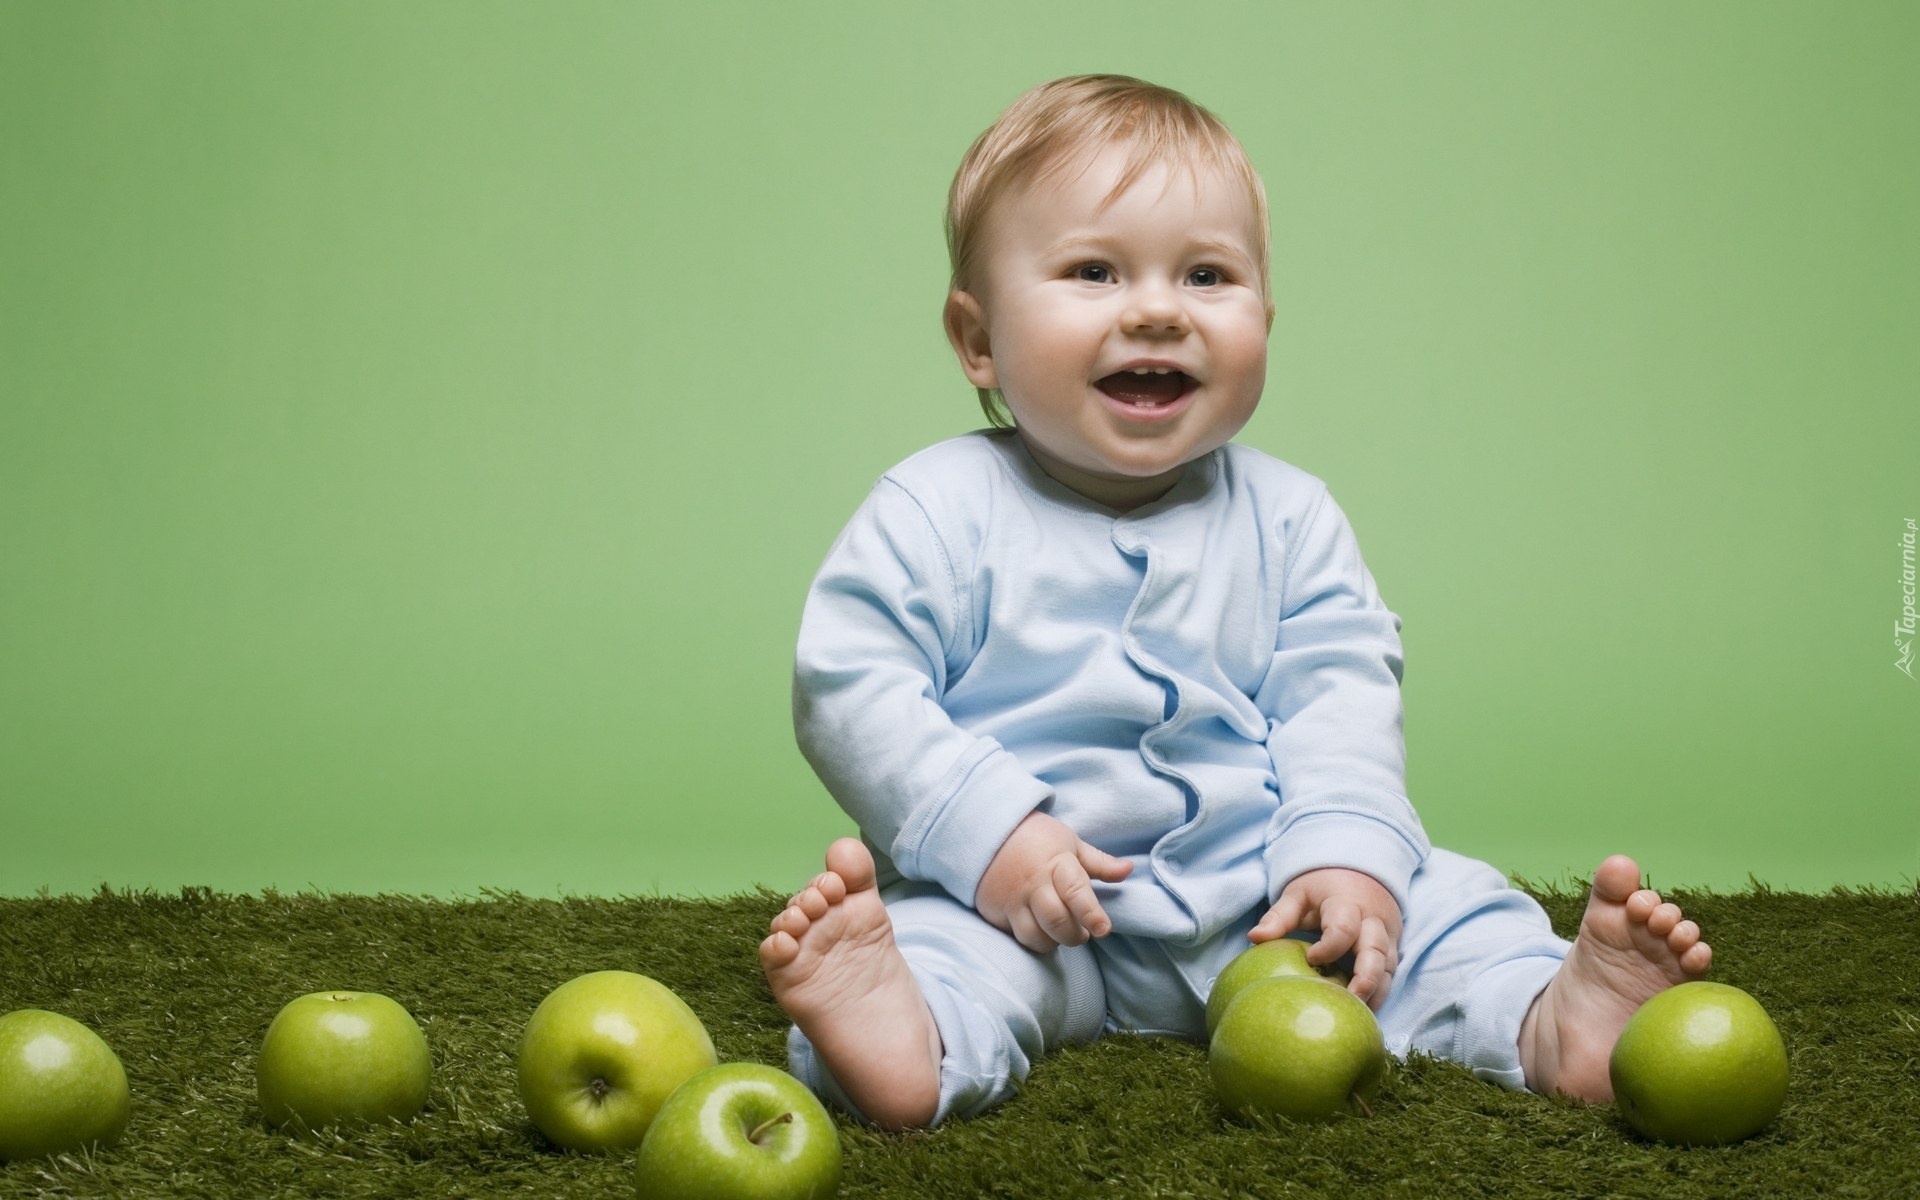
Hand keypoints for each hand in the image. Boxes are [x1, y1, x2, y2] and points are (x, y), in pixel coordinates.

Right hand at [975, 811, 1132, 953]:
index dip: (1092, 915)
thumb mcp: (1070, 843)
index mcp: (1056, 863)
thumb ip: (1099, 863)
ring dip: (1054, 941)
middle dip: (1075, 936)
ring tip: (1060, 932)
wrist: (987, 831)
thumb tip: (1128, 870)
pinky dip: (1033, 940)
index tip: (1104, 929)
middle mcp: (1033, 884)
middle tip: (1083, 933)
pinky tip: (1040, 930)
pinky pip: (1017, 937)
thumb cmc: (1036, 838)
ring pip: (1036, 936)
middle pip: (1057, 921)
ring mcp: (1011, 900)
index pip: (1076, 892)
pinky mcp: (995, 912)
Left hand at [1250, 867, 1401, 1009]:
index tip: (1311, 959)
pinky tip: (1366, 1010)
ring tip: (1359, 1013)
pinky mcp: (1392, 947)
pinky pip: (1391, 972)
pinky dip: (1381, 991)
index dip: (1329, 947)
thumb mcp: (1298, 895)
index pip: (1343, 928)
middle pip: (1376, 950)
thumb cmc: (1322, 888)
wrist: (1358, 873)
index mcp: (1346, 904)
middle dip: (1366, 979)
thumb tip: (1254, 938)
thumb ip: (1279, 917)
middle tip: (1349, 1001)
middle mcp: (1372, 920)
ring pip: (1388, 966)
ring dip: (1377, 991)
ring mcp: (1387, 935)